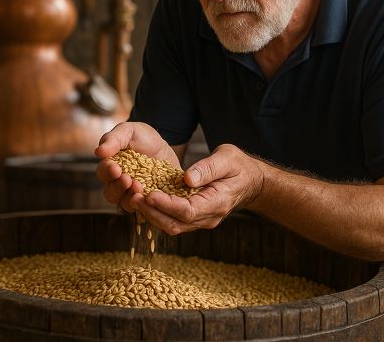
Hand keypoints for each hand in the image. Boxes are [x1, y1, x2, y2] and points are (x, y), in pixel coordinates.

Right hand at [94, 122, 179, 212]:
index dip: (108, 172)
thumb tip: (98, 152)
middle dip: (118, 187)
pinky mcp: (147, 201)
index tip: (116, 168)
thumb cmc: (142, 137)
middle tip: (127, 179)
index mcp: (110, 166)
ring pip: (124, 204)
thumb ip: (113, 139)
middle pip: (110, 193)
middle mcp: (118, 183)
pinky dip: (144, 205)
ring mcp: (132, 194)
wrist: (164, 146)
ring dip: (129, 197)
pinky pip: (142, 208)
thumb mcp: (129, 131)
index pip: (103, 172)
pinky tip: (149, 197)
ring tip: (139, 187)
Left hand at [137, 144, 264, 234]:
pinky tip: (144, 200)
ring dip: (152, 214)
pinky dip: (157, 212)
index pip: (187, 211)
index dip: (166, 204)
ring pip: (172, 225)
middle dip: (152, 212)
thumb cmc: (240, 167)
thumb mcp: (227, 158)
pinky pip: (173, 220)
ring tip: (134, 198)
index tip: (149, 194)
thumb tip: (187, 178)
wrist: (250, 182)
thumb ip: (208, 168)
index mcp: (217, 203)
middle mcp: (208, 217)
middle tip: (134, 196)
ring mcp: (201, 220)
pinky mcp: (194, 217)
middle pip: (175, 223)